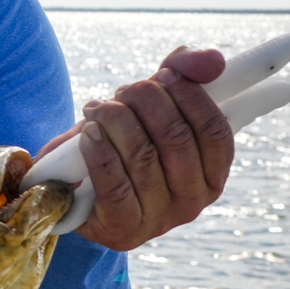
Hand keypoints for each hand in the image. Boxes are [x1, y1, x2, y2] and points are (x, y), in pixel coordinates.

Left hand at [46, 46, 233, 251]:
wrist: (75, 188)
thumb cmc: (123, 142)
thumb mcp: (152, 106)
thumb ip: (184, 73)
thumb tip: (213, 59)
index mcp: (212, 173)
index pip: (214, 130)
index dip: (190, 95)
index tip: (163, 73)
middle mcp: (193, 201)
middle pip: (176, 138)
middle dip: (146, 102)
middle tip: (123, 91)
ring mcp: (159, 219)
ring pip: (143, 157)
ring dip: (116, 121)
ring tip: (98, 107)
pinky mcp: (123, 229)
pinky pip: (116, 186)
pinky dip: (100, 153)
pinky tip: (88, 134)